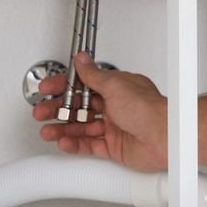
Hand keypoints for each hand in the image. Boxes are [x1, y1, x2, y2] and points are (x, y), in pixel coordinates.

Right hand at [31, 53, 169, 171]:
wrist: (165, 136)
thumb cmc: (148, 109)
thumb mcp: (115, 84)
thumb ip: (94, 74)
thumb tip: (82, 59)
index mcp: (116, 88)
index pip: (84, 85)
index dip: (64, 87)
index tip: (47, 89)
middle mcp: (115, 107)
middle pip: (79, 107)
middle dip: (58, 110)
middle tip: (42, 113)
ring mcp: (114, 127)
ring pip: (82, 127)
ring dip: (63, 128)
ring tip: (47, 130)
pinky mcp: (114, 147)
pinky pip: (89, 145)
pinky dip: (75, 144)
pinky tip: (64, 142)